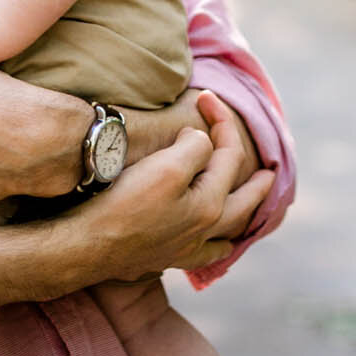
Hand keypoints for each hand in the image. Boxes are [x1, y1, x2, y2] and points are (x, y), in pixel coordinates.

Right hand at [74, 96, 274, 280]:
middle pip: (242, 203)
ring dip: (240, 216)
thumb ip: (195, 148)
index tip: (205, 97)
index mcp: (210, 205)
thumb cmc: (125, 203)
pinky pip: (202, 254)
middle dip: (256, 184)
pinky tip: (212, 246)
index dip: (221, 122)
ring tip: (247, 209)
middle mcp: (204, 231)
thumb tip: (202, 141)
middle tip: (269, 173)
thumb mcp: (166, 166)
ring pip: (225, 234)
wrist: (85, 245)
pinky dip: (214, 246)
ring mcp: (184, 249)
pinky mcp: (162, 258)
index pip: (227, 154)